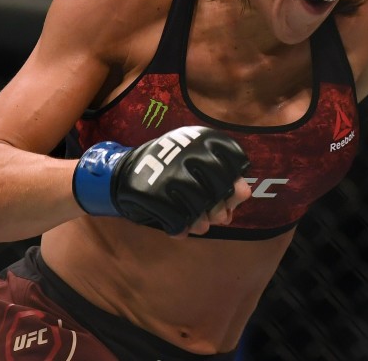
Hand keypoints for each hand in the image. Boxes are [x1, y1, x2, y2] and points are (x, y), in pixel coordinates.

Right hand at [72, 126, 249, 235]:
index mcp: (202, 138)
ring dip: (203, 221)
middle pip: (220, 188)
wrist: (122, 175)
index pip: (234, 161)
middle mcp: (188, 152)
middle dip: (220, 207)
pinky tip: (180, 228)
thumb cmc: (171, 170)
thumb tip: (244, 194)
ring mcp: (170, 173)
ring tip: (199, 224)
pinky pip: (179, 220)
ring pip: (200, 206)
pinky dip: (182, 228)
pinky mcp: (153, 194)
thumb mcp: (198, 164)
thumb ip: (224, 176)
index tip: (227, 194)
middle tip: (216, 215)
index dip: (234, 184)